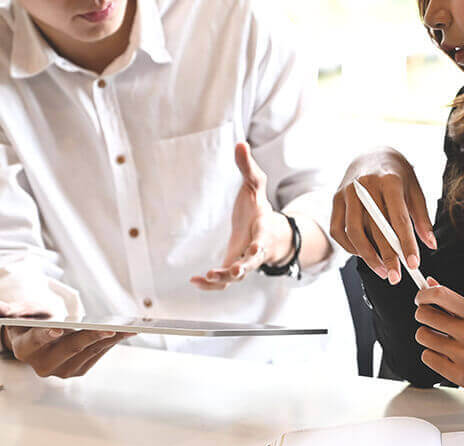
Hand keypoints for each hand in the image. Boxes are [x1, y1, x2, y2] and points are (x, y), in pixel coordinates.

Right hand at [0, 302, 134, 377]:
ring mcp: (62, 369)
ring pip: (88, 352)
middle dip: (89, 337)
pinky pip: (97, 355)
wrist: (34, 335)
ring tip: (126, 328)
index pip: (35, 342)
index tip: (58, 327)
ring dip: (108, 340)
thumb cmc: (25, 320)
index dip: (46, 334)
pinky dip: (110, 343)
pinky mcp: (78, 369)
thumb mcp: (11, 312)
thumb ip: (0, 310)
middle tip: (108, 328)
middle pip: (69, 349)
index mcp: (24, 349)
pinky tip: (123, 333)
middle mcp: (43, 364)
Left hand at [190, 142, 292, 290]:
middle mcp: (255, 252)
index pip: (262, 240)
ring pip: (236, 278)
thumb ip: (248, 167)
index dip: (258, 245)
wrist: (269, 234)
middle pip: (251, 265)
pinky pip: (223, 283)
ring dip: (222, 280)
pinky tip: (194, 281)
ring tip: (203, 278)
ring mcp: (244, 263)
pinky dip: (211, 285)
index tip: (253, 248)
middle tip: (231, 272)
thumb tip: (241, 143)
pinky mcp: (233, 268)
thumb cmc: (260, 209)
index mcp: (262, 230)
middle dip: (242, 269)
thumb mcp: (256, 185)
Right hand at [330, 148, 435, 284]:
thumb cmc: (397, 174)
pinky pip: (338, 230)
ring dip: (367, 256)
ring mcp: (346, 192)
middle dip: (387, 256)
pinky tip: (364, 255)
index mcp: (388, 180)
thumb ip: (422, 217)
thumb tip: (430, 244)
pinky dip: (350, 247)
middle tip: (396, 277)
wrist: (371, 152)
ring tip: (381, 270)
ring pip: (353, 232)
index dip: (406, 243)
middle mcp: (364, 186)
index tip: (413, 264)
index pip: (398, 218)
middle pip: (374, 228)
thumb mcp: (415, 189)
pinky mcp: (335, 199)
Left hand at [412, 278, 463, 402]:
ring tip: (441, 339)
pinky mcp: (459, 374)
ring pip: (422, 336)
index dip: (423, 295)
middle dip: (423, 315)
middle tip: (430, 319)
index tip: (420, 298)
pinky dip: (432, 355)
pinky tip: (445, 355)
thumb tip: (428, 284)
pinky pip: (427, 357)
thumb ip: (452, 301)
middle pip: (424, 315)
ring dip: (427, 336)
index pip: (439, 295)